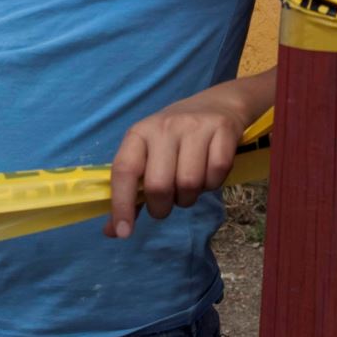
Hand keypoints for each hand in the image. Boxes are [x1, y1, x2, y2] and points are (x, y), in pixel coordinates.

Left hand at [106, 93, 249, 239]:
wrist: (217, 104)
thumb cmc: (175, 138)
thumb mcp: (148, 156)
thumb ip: (131, 194)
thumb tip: (113, 231)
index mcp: (139, 133)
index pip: (124, 170)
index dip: (121, 204)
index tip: (124, 232)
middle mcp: (164, 127)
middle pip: (159, 185)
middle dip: (162, 207)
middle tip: (167, 203)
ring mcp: (195, 126)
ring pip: (189, 183)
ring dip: (189, 197)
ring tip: (189, 186)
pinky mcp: (222, 130)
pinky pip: (216, 174)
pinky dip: (213, 184)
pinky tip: (209, 173)